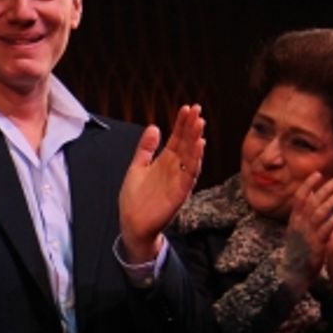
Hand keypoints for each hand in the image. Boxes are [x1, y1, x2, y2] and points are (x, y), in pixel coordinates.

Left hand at [118, 104, 204, 261]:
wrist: (132, 224)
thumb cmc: (136, 198)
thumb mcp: (138, 167)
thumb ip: (146, 148)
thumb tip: (153, 126)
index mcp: (165, 162)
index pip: (177, 139)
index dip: (182, 124)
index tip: (187, 108)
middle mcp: (175, 169)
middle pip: (186, 144)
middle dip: (191, 127)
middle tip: (197, 109)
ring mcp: (178, 180)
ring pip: (190, 157)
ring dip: (195, 140)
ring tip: (200, 123)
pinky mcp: (179, 193)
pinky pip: (189, 174)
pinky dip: (195, 160)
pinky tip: (199, 146)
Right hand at [283, 172, 332, 291]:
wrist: (292, 274)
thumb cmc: (298, 252)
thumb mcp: (296, 231)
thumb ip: (302, 216)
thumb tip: (307, 199)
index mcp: (294, 221)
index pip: (299, 198)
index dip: (308, 184)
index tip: (318, 174)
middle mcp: (298, 225)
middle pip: (310, 202)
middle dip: (323, 189)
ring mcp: (306, 235)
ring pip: (318, 214)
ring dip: (330, 202)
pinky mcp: (315, 245)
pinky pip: (325, 230)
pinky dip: (332, 221)